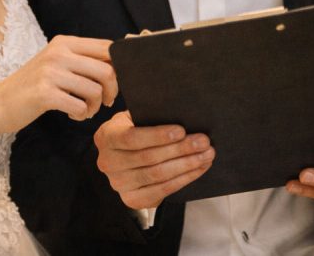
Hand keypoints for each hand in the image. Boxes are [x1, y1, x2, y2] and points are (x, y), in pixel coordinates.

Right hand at [0, 35, 117, 131]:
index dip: (119, 66)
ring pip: (95, 91)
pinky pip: (80, 107)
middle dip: (112, 90)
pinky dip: (82, 115)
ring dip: (95, 106)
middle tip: (105, 101)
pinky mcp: (45, 94)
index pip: (107, 47)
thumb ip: (83, 60)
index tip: (113, 82)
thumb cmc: (33, 85)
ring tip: (85, 110)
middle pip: (106, 70)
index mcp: (65, 42)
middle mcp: (58, 53)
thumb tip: (119, 64)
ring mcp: (50, 73)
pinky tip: (73, 115)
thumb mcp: (57, 63)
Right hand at [94, 111, 214, 208]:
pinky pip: (162, 190)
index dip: (158, 135)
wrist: (125, 153)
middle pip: (148, 158)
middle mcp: (107, 163)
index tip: (181, 130)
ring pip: (158, 175)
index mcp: (106, 137)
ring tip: (207, 154)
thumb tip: (183, 114)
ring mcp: (118, 184)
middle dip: (180, 149)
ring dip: (186, 164)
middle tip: (203, 141)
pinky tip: (199, 168)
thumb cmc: (136, 129)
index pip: (131, 137)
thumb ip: (150, 116)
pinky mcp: (132, 200)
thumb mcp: (135, 117)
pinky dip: (184, 179)